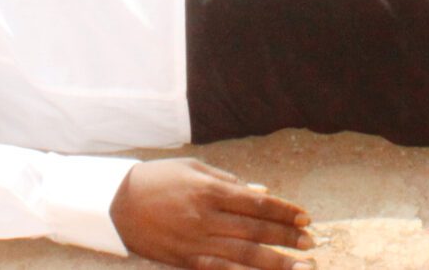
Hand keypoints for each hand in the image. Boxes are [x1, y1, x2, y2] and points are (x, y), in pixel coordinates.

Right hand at [109, 159, 313, 269]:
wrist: (116, 203)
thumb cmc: (158, 179)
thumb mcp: (194, 168)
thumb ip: (229, 181)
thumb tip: (261, 192)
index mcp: (210, 190)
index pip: (257, 203)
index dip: (284, 211)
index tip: (305, 217)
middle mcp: (207, 217)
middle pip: (256, 230)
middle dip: (287, 237)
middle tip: (311, 242)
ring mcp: (197, 242)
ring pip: (244, 255)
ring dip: (276, 262)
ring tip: (301, 266)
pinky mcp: (186, 260)